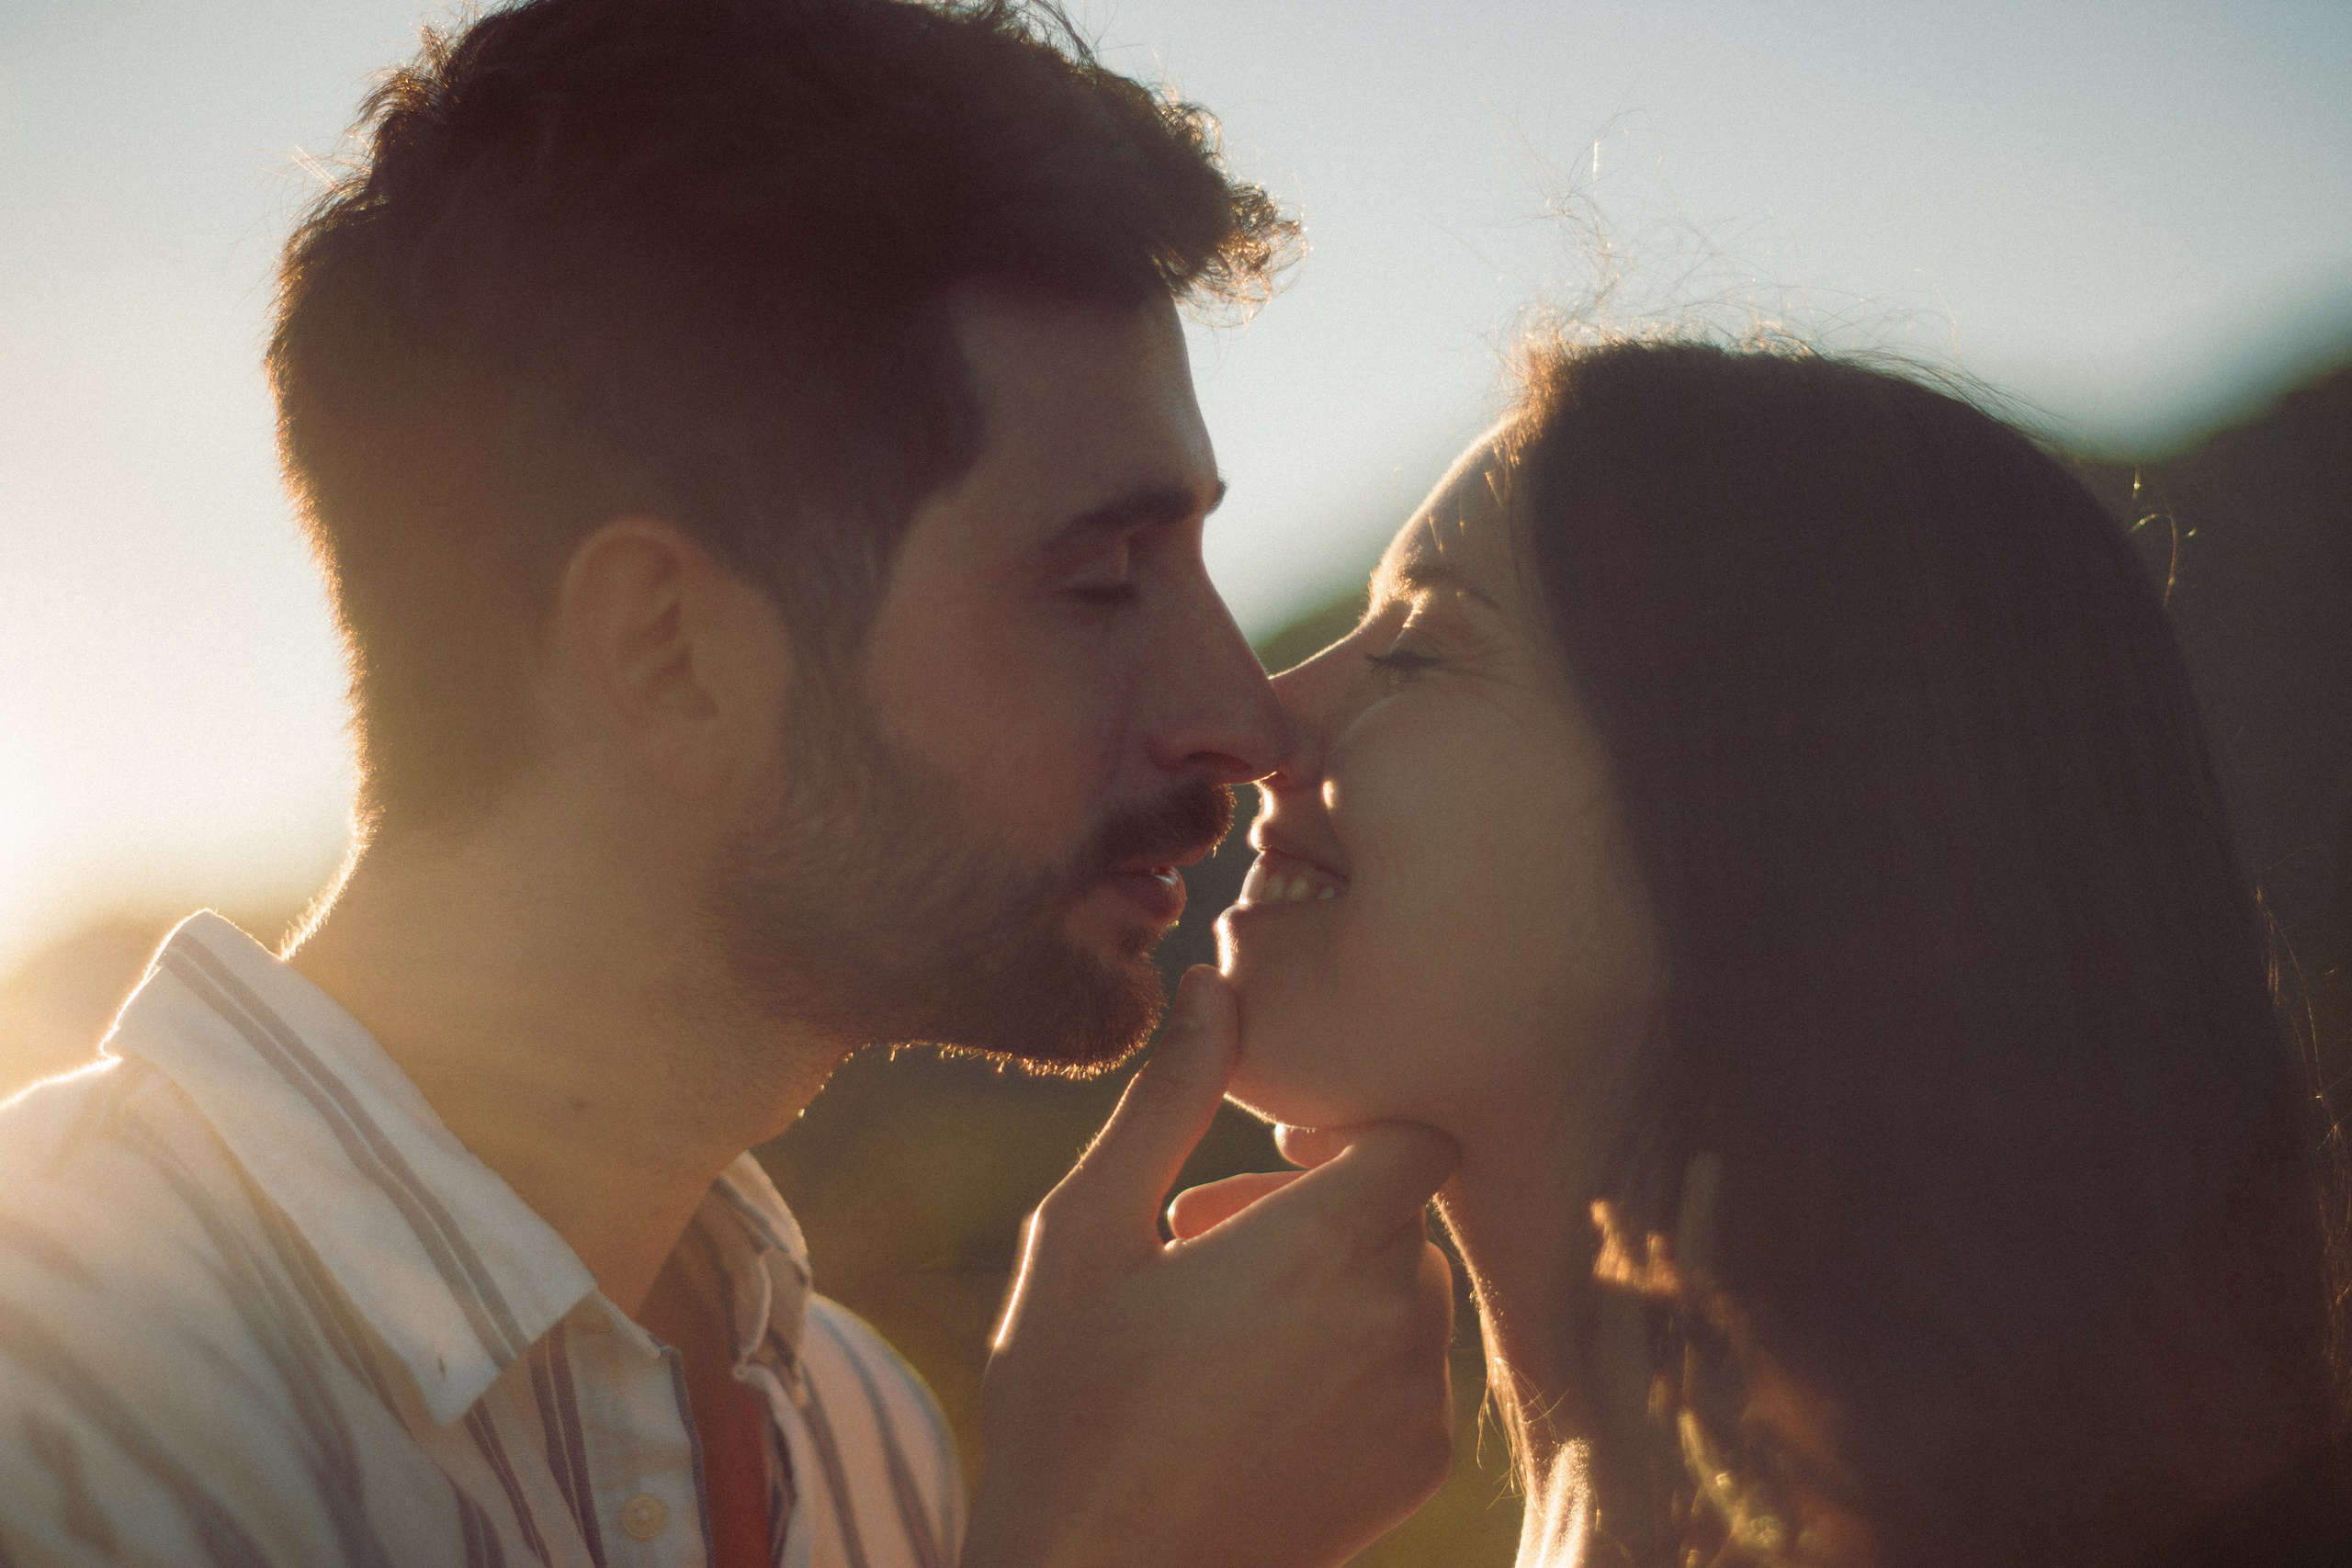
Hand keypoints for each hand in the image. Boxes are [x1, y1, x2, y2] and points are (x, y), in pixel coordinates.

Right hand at [962, 966, 1458, 1567]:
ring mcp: (1415, 1404)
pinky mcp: (1415, 1472)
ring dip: (1335, 1284)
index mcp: (1327, 1243)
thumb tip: (1213, 982)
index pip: (1417, 1135)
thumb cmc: (1070, 1399)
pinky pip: (1412, 1374)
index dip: (1349, 1131)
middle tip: (1200, 1240)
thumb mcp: (1088, 1229)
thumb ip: (1167, 1096)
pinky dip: (1352, 1362)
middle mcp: (1398, 1318)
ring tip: (1219, 1321)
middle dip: (1316, 1209)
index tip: (1268, 1158)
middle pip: (1403, 1211)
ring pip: (1409, 1290)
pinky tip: (1252, 1392)